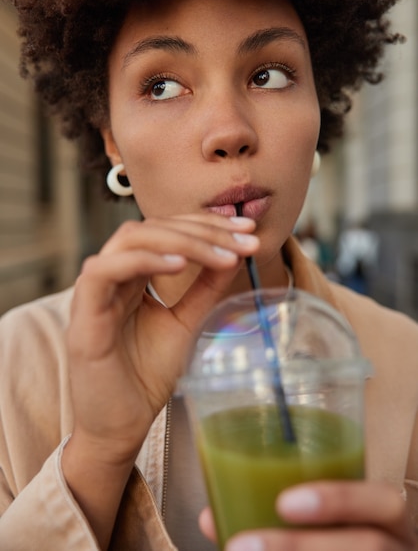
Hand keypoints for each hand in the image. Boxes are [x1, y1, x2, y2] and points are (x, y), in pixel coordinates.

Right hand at [66, 213, 257, 462]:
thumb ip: (205, 289)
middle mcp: (112, 276)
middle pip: (151, 228)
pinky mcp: (83, 317)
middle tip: (243, 237)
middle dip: (202, 228)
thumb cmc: (147, 376)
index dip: (207, 225)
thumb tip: (235, 253)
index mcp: (133, 276)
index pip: (167, 232)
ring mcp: (95, 293)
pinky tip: (179, 265)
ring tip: (221, 253)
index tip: (247, 229)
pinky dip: (142, 261)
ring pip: (130, 240)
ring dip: (180, 239)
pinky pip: (104, 272)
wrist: (121, 427)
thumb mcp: (186, 323)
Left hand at [200, 481, 416, 550]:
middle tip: (241, 547)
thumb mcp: (321, 527)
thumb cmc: (336, 543)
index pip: (386, 501)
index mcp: (392, 524)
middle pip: (369, 547)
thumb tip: (211, 517)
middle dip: (301, 548)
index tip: (283, 503)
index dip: (339, 499)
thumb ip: (275, 518)